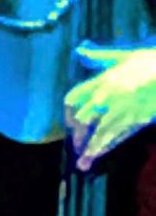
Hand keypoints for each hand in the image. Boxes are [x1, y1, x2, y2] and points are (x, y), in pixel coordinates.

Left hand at [65, 43, 155, 170]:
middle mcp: (105, 94)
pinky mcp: (136, 119)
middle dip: (78, 136)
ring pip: (98, 132)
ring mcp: (120, 108)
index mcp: (101, 79)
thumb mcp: (122, 56)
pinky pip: (117, 136)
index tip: (70, 123)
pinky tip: (98, 158)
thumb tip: (80, 50)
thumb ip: (99, 56)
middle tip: (77, 148)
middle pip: (82, 119)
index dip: (68, 113)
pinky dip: (105, 148)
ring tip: (83, 164)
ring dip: (90, 149)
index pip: (73, 98)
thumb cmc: (150, 62)